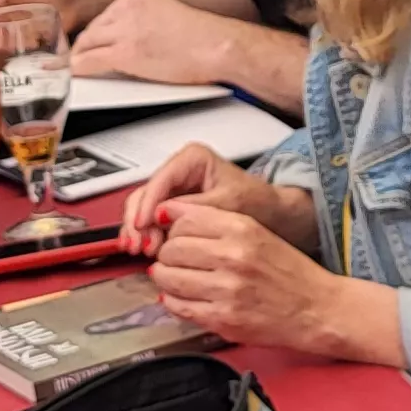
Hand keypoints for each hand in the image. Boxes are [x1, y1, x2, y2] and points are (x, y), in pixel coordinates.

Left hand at [69, 0, 233, 84]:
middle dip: (87, 46)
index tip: (93, 44)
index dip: (98, 34)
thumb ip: (142, 21)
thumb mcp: (166, 15)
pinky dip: (79, 69)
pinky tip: (76, 75)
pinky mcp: (125, 52)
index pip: (105, 15)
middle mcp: (127, 6)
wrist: (216, 46)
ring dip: (82, 57)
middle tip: (80, 59)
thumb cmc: (202, 38)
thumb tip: (124, 40)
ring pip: (87, 44)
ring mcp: (124, 29)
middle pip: (93, 28)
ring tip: (78, 68)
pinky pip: (89, 61)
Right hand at [118, 140, 279, 245]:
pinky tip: (144, 250)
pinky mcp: (172, 208)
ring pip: (143, 208)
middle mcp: (178, 171)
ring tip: (141, 251)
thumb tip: (160, 216)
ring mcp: (173, 190)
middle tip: (140, 245)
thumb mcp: (229, 202)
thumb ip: (195, 208)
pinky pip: (151, 220)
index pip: (160, 181)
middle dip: (139, 220)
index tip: (142, 226)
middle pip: (145, 194)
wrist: (271, 213)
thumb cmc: (256, 201)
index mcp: (192, 159)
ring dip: (139, 230)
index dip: (147, 205)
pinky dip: (146, 235)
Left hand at [142, 201, 347, 351]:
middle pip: (171, 249)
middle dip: (166, 255)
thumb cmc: (288, 271)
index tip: (175, 237)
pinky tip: (182, 298)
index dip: (173, 229)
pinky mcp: (222, 319)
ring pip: (168, 278)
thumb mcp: (256, 232)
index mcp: (241, 229)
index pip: (184, 220)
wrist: (317, 309)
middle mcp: (232, 257)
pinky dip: (173, 302)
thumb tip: (168, 213)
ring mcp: (226, 290)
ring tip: (175, 278)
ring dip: (164, 279)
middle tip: (173, 261)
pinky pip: (178, 306)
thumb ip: (214, 221)